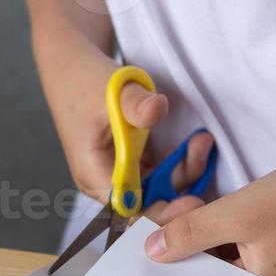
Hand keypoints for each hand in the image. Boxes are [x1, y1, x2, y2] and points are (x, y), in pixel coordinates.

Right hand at [53, 56, 214, 217]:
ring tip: (202, 141)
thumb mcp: (113, 90)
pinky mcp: (131, 161)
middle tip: (203, 146)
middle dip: (181, 178)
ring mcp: (120, 172)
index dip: (164, 211)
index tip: (194, 203)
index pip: (133, 210)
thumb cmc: (84, 81)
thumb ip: (136, 104)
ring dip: (183, 167)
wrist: (72, 64)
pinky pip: (160, 172)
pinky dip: (178, 160)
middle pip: (152, 200)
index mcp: (94, 175)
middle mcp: (106, 181)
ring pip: (159, 186)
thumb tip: (157, 109)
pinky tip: (193, 143)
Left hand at [143, 142, 275, 275]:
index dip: (175, 266)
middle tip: (166, 219)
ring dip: (200, 233)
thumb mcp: (236, 214)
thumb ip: (191, 233)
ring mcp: (271, 269)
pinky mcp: (274, 248)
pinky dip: (218, 228)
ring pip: (219, 256)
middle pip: (211, 274)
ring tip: (183, 208)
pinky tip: (202, 209)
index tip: (148, 245)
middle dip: (185, 245)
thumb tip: (152, 251)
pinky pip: (234, 244)